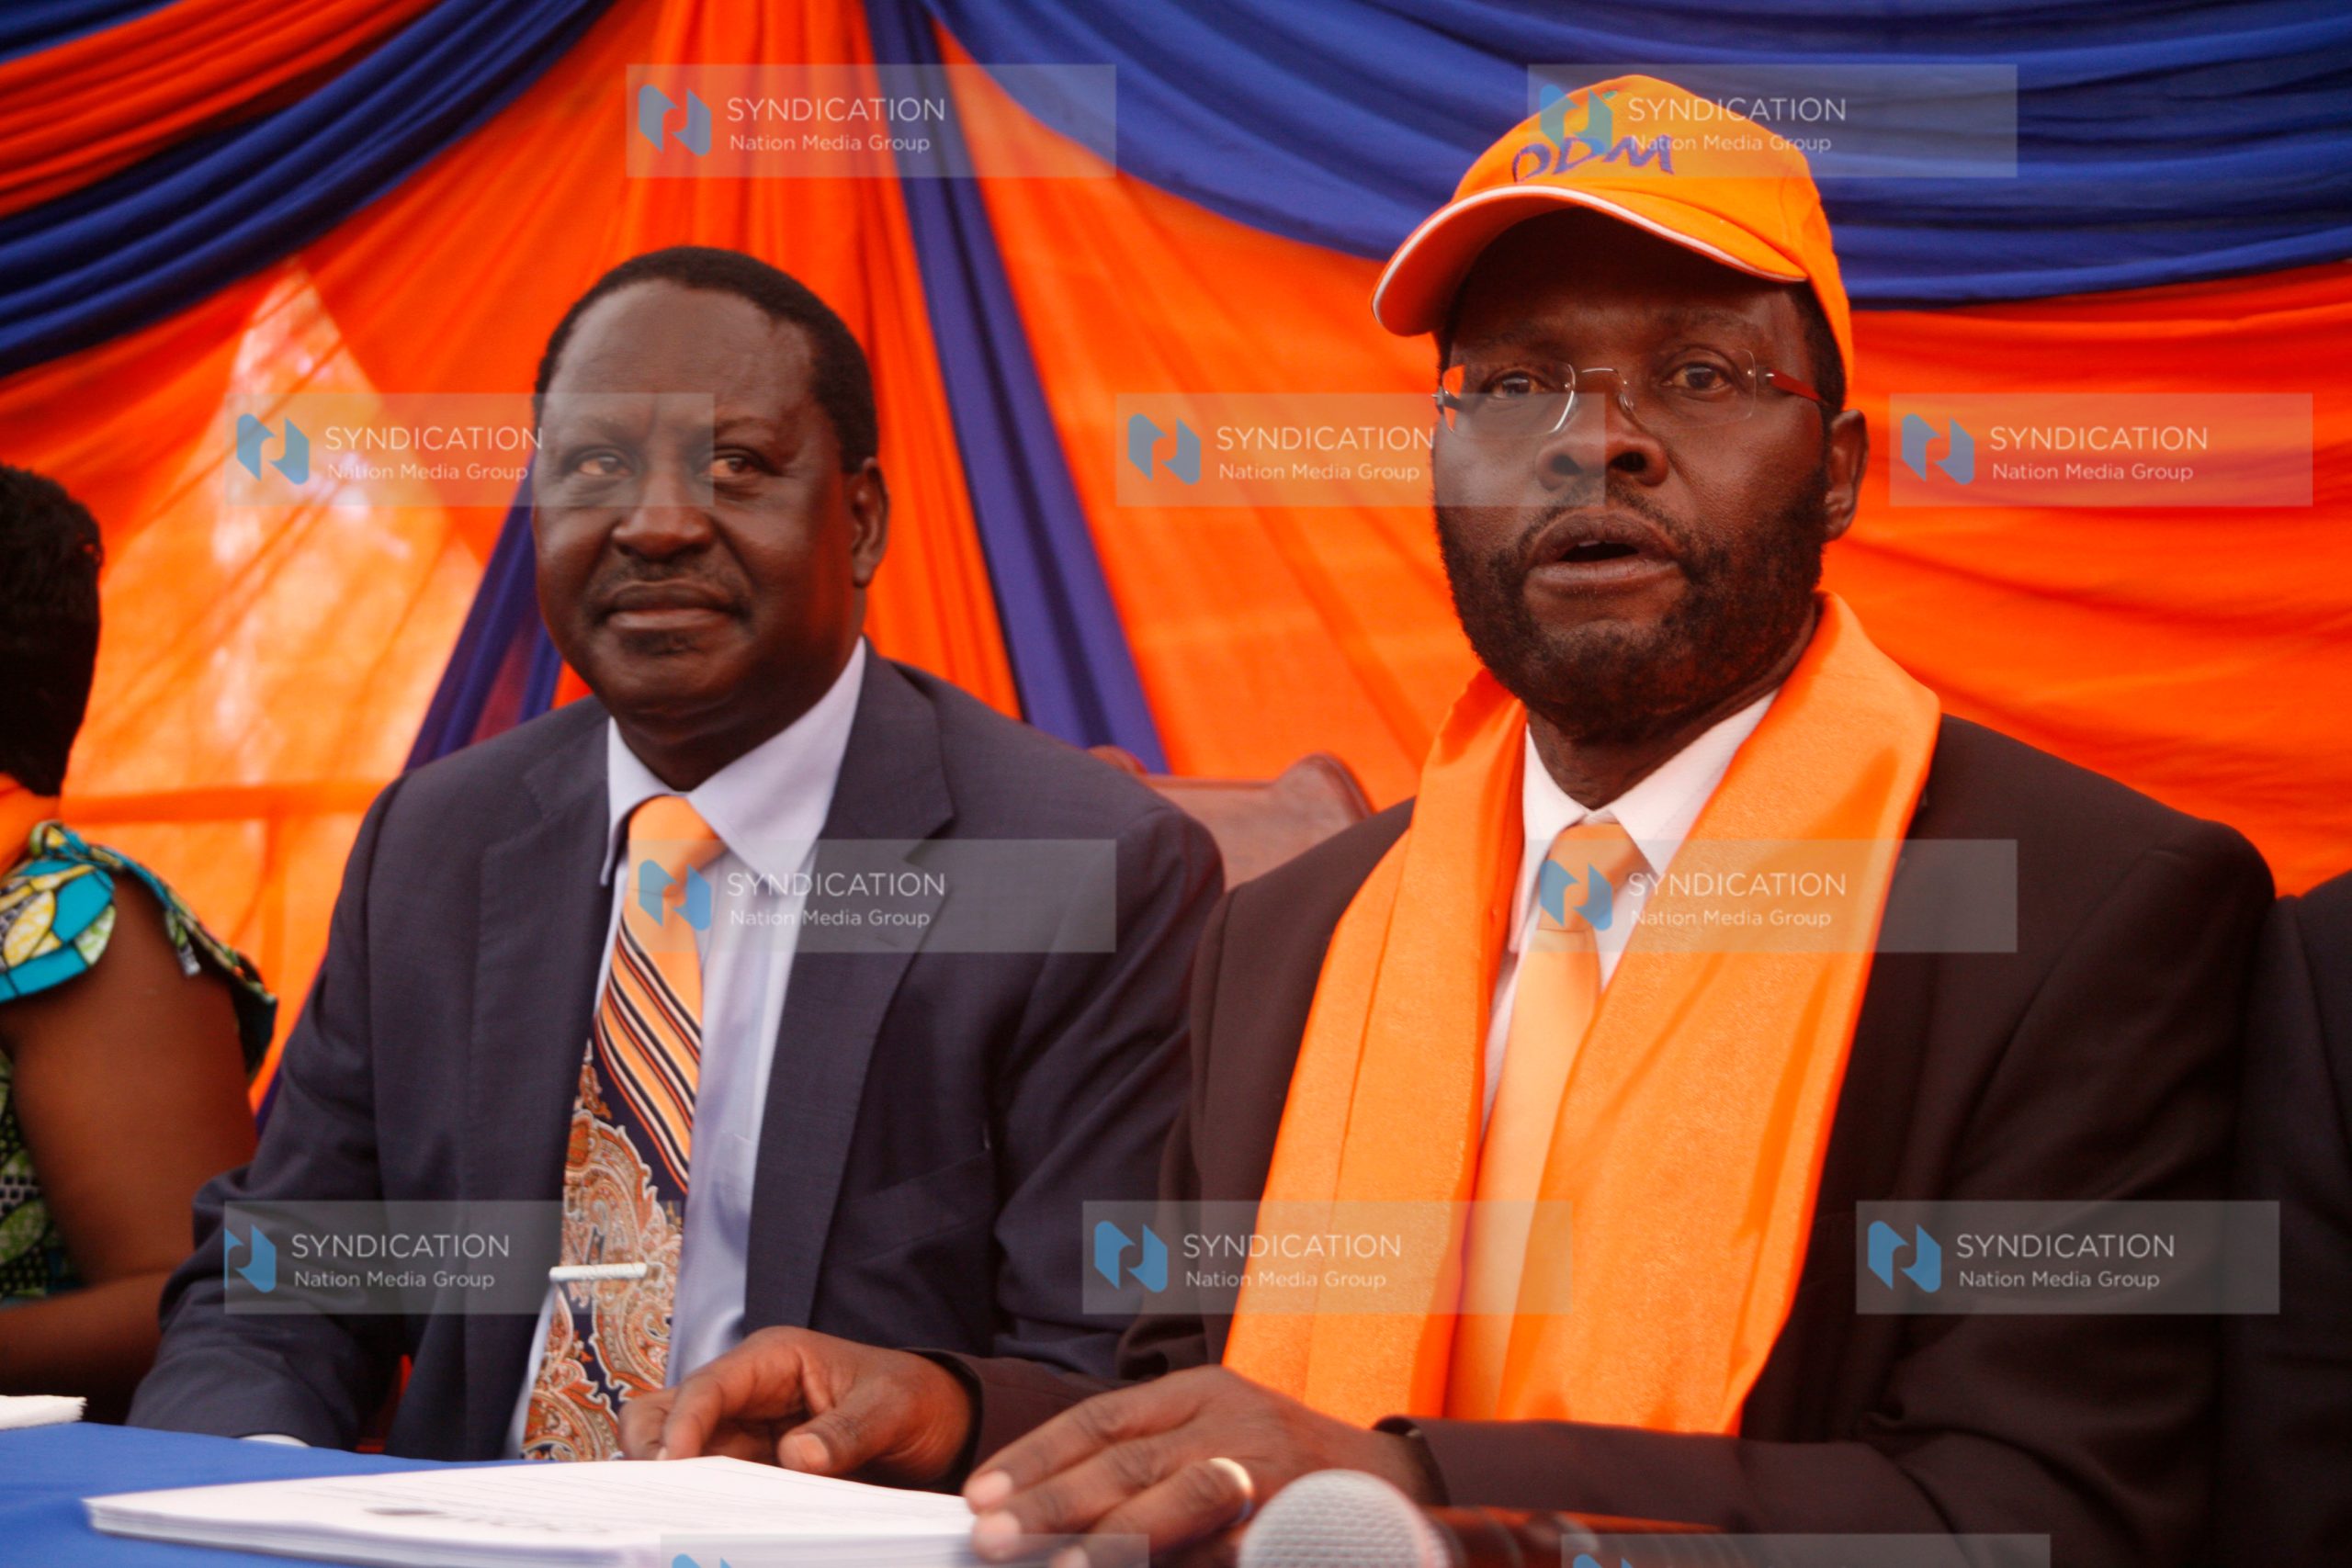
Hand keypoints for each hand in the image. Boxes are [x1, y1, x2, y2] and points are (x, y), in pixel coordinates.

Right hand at [618, 1326, 973, 1485]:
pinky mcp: (752, 1468)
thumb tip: (797, 1456)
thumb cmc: (912, 1398)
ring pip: (676, 1450)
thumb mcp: (891, 1408)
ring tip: (681, 1517)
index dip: (683, 1424)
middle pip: (666, 1412)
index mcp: (774, 1358)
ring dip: (673, 1481)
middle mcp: (747, 1392)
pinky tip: (709, 1526)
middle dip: (653, 1449)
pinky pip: (710, 1484)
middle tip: (664, 1497)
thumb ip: (846, 1432)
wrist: (938, 1425)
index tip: (673, 1465)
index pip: (708, 1386)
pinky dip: (701, 1504)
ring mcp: (745, 1432)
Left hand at [959, 1366, 1439, 1565]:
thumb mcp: (1217, 1437)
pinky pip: (1223, 1542)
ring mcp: (1264, 1462)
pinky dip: (1179, 1563)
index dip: (1038, 1456)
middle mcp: (1228, 1415)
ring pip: (1167, 1498)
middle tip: (992, 1536)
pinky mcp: (1293, 1510)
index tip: (981, 1494)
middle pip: (1123, 1458)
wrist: (1400, 1488)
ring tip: (1053, 1565)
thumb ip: (1151, 1460)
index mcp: (1200, 1390)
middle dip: (1052, 1501)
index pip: (1100, 1418)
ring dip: (1103, 1538)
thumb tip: (1051, 1503)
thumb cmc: (1289, 1467)